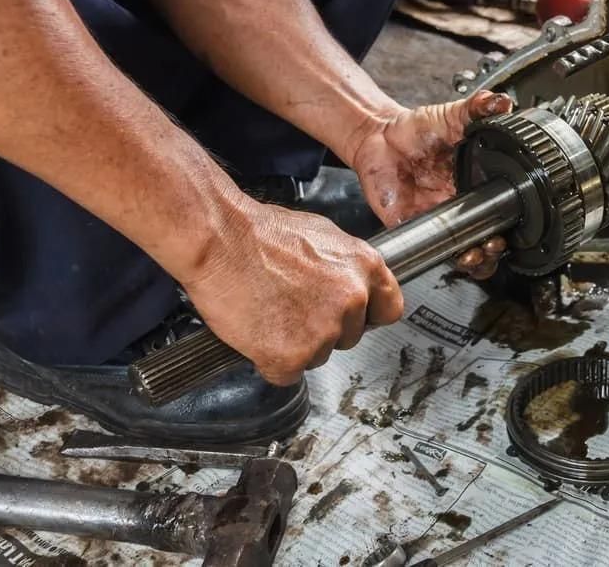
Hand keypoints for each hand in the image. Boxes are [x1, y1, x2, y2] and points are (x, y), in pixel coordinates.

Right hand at [180, 201, 402, 385]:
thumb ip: (345, 267)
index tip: (354, 319)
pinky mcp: (292, 356)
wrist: (219, 240)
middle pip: (350, 336)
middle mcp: (352, 300)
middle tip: (292, 308)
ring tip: (270, 313)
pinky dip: (271, 362)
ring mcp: (324, 331)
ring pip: (318, 356)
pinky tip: (258, 333)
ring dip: (297, 345)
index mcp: (365, 267)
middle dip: (325, 330)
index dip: (368, 316)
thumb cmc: (260, 234)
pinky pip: (287, 373)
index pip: (388, 309)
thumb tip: (353, 284)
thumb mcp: (322, 236)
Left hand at [351, 90, 513, 279]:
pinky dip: (442, 259)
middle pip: (487, 241)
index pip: (501, 214)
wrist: (378, 136)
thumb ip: (477, 108)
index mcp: (475, 185)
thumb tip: (502, 102)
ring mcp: (439, 220)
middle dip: (494, 252)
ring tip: (474, 256)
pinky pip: (431, 252)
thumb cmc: (416, 128)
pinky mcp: (415, 227)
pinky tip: (451, 255)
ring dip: (475, 262)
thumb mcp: (451, 115)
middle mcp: (461, 207)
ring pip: (464, 253)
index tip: (512, 229)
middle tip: (494, 245)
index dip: (510, 227)